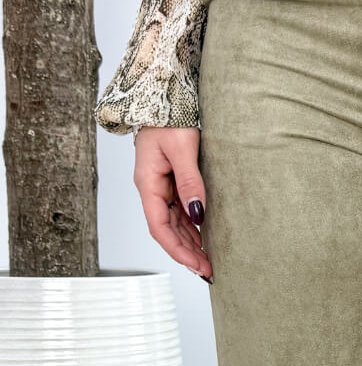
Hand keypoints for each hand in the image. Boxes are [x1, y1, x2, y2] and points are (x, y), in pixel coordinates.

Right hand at [133, 126, 212, 281]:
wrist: (164, 94)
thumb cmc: (170, 116)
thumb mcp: (182, 148)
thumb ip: (190, 181)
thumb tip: (198, 214)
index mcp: (148, 184)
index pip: (159, 227)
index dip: (178, 250)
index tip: (197, 265)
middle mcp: (152, 189)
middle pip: (167, 231)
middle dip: (187, 253)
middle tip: (210, 271)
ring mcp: (161, 187)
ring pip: (174, 224)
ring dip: (190, 244)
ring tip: (209, 262)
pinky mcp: (172, 182)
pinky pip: (180, 213)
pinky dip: (192, 229)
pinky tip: (204, 240)